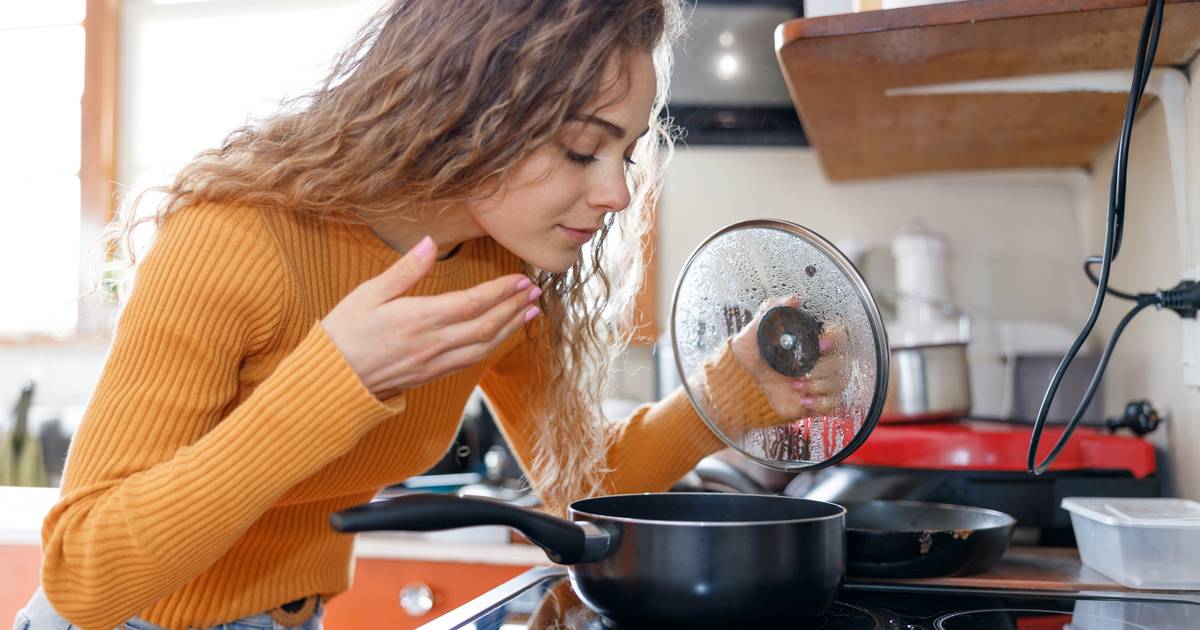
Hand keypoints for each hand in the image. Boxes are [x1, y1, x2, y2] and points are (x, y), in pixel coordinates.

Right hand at [321, 236, 540, 398]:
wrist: (332, 381)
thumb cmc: (344, 332)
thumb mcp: (368, 293)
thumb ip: (405, 269)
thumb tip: (430, 242)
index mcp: (417, 319)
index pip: (471, 303)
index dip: (500, 291)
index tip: (520, 279)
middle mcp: (432, 343)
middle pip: (485, 325)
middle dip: (513, 307)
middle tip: (535, 292)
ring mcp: (434, 363)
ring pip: (483, 346)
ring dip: (510, 328)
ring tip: (530, 312)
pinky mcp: (432, 375)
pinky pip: (471, 360)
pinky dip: (492, 345)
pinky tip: (502, 335)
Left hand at [730, 297, 849, 418]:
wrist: (744, 384)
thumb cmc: (753, 356)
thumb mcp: (754, 331)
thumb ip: (770, 310)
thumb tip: (792, 299)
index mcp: (810, 342)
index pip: (838, 335)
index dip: (835, 339)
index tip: (821, 345)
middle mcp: (820, 360)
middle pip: (842, 361)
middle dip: (824, 368)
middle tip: (804, 371)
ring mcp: (821, 381)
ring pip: (839, 382)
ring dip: (818, 385)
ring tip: (796, 385)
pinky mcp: (818, 400)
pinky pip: (834, 404)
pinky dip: (821, 403)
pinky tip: (803, 400)